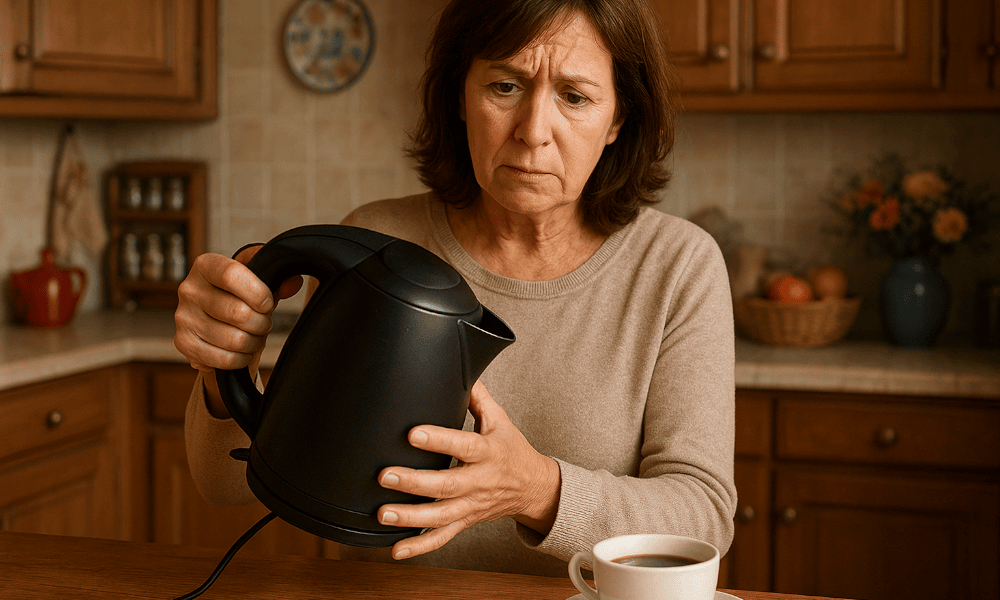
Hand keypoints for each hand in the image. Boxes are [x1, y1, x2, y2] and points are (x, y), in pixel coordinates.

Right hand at [173, 245, 302, 416]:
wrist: (213, 318)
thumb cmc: (238, 294)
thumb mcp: (256, 279)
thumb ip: (277, 277)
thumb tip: (294, 283)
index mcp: (206, 265)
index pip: (231, 274)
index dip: (257, 293)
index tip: (268, 304)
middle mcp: (189, 289)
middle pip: (237, 312)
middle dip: (262, 323)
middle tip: (264, 323)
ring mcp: (184, 318)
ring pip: (234, 339)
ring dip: (254, 342)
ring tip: (254, 336)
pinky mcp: (184, 343)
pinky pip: (225, 359)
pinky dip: (242, 358)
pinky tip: (242, 350)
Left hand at [376, 381, 560, 559]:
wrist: (534, 488)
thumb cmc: (511, 449)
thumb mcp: (500, 420)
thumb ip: (478, 397)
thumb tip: (462, 365)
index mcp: (488, 452)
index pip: (463, 445)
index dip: (438, 440)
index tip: (412, 433)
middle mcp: (480, 482)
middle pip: (446, 485)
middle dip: (414, 483)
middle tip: (385, 476)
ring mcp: (471, 505)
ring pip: (441, 516)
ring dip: (410, 518)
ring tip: (382, 514)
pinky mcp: (465, 521)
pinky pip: (442, 538)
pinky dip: (419, 546)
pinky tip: (396, 549)